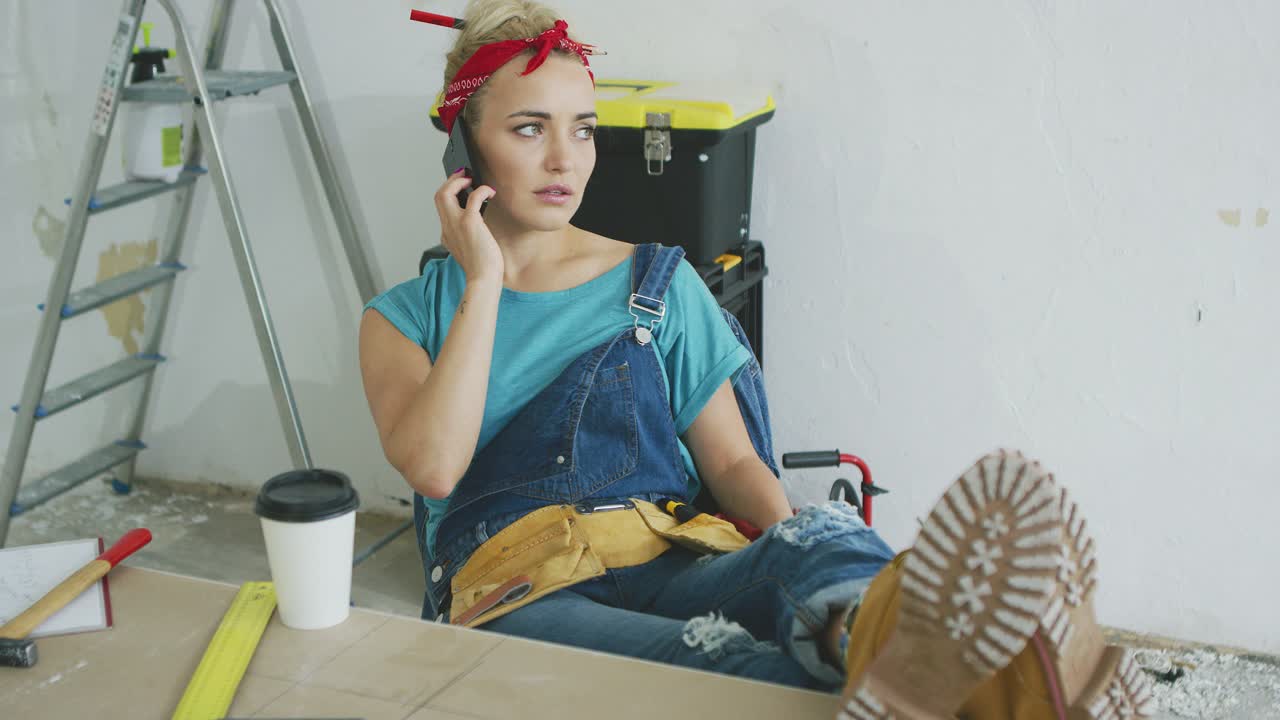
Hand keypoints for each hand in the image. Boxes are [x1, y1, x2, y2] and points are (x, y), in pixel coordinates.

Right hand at [434, 169, 502, 283]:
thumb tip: (480, 224)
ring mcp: (456, 224)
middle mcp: (447, 228)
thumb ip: (469, 237)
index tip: (461, 189)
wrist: (483, 279)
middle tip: (463, 176)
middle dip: (449, 182)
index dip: (451, 196)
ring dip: (457, 181)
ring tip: (471, 179)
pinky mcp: (469, 222)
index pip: (442, 209)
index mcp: (447, 235)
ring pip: (445, 192)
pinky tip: (490, 192)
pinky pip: (473, 197)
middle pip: (438, 196)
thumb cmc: (482, 268)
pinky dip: (481, 190)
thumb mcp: (471, 250)